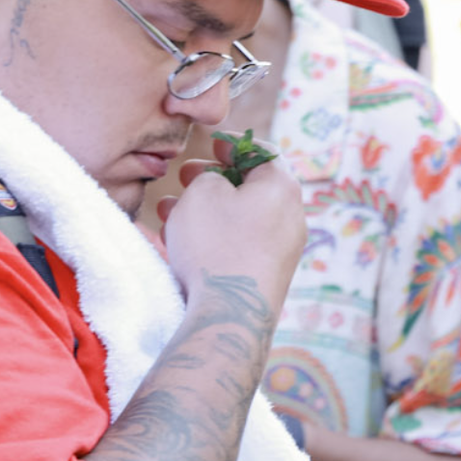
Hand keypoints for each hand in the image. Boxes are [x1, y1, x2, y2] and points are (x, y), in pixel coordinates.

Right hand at [156, 140, 304, 304]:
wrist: (230, 314)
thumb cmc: (216, 244)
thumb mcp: (202, 192)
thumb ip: (208, 178)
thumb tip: (215, 189)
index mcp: (283, 188)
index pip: (264, 152)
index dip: (234, 145)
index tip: (212, 145)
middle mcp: (291, 217)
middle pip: (252, 187)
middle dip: (213, 179)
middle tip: (185, 176)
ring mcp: (282, 249)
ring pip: (239, 218)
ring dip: (205, 209)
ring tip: (168, 208)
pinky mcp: (267, 275)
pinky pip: (239, 244)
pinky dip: (212, 235)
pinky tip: (180, 240)